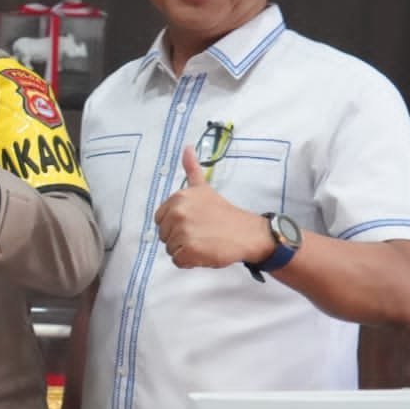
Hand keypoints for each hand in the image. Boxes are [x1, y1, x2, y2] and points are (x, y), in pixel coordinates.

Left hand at [153, 146, 275, 268]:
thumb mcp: (204, 188)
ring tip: (205, 241)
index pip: (160, 220)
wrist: (249, 233)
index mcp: (178, 198)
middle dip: (180, 238)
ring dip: (186, 250)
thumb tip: (186, 147)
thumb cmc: (224, 213)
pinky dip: (191, 261)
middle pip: (164, 236)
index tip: (195, 222)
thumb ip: (191, 170)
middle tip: (201, 232)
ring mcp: (183, 232)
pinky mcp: (189, 251)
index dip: (176, 225)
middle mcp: (178, 213)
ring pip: (171, 249)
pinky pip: (179, 261)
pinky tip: (205, 252)